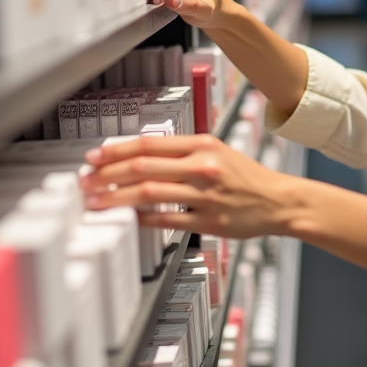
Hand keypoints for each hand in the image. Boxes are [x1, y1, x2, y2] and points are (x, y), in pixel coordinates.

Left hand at [80, 135, 297, 238]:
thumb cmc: (247, 177)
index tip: (94, 158)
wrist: (279, 201)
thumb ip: (183, 151)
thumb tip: (140, 156)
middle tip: (87, 182)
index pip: (149, 144)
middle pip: (142, 167)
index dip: (116, 151)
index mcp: (203, 145)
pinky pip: (166, 220)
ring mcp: (206, 195)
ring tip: (96, 201)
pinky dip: (142, 219)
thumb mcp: (218, 151)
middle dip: (106, 175)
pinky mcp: (209, 221)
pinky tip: (127, 218)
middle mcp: (203, 167)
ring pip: (148, 193)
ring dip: (115, 197)